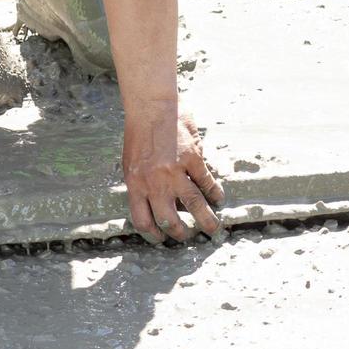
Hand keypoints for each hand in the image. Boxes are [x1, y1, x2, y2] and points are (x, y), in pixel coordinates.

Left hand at [122, 106, 224, 243]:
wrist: (151, 108)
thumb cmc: (138, 135)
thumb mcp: (130, 165)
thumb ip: (140, 186)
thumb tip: (152, 204)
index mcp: (136, 185)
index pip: (143, 221)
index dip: (153, 235)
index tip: (161, 239)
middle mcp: (155, 183)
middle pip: (170, 220)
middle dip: (180, 233)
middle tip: (187, 236)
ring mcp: (176, 172)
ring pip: (194, 205)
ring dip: (205, 220)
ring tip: (212, 229)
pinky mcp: (192, 159)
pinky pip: (206, 182)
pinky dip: (214, 192)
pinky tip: (218, 199)